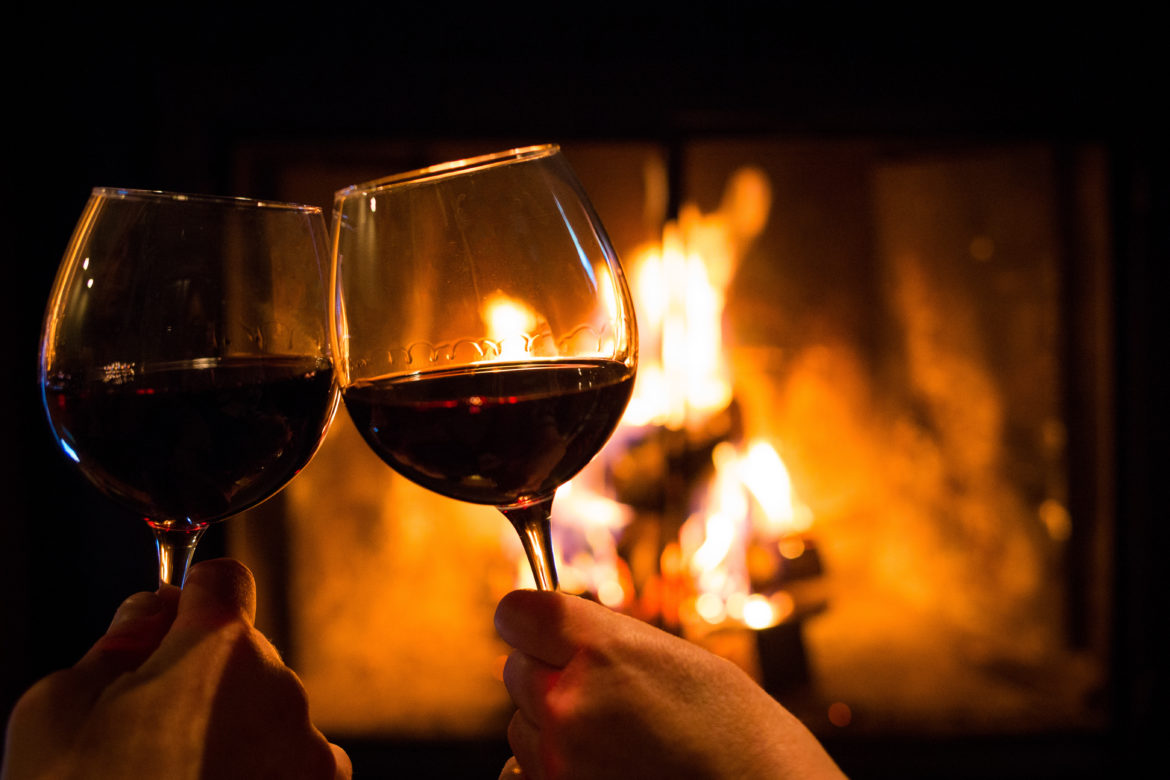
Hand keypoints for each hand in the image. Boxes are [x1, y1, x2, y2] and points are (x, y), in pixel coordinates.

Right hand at [2, 559, 349, 779]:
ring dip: (235, 731)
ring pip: (269, 711)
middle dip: (205, 679)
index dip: (189, 601)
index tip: (168, 629)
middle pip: (245, 655)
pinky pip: (292, 761)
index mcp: (217, 649)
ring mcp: (311, 749)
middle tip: (148, 735)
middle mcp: (282, 688)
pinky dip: (260, 774)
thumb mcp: (54, 714)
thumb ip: (115, 644)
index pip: (222, 582)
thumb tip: (151, 614)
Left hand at [494, 590, 845, 779]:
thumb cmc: (725, 722)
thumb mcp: (664, 653)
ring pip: (521, 724)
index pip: (514, 613)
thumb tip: (544, 632)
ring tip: (616, 736)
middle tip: (603, 691)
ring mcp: (560, 758)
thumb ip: (597, 639)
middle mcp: (568, 700)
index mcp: (598, 648)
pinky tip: (603, 765)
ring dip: (550, 724)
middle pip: (515, 669)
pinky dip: (552, 766)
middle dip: (546, 674)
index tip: (542, 631)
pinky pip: (528, 770)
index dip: (528, 621)